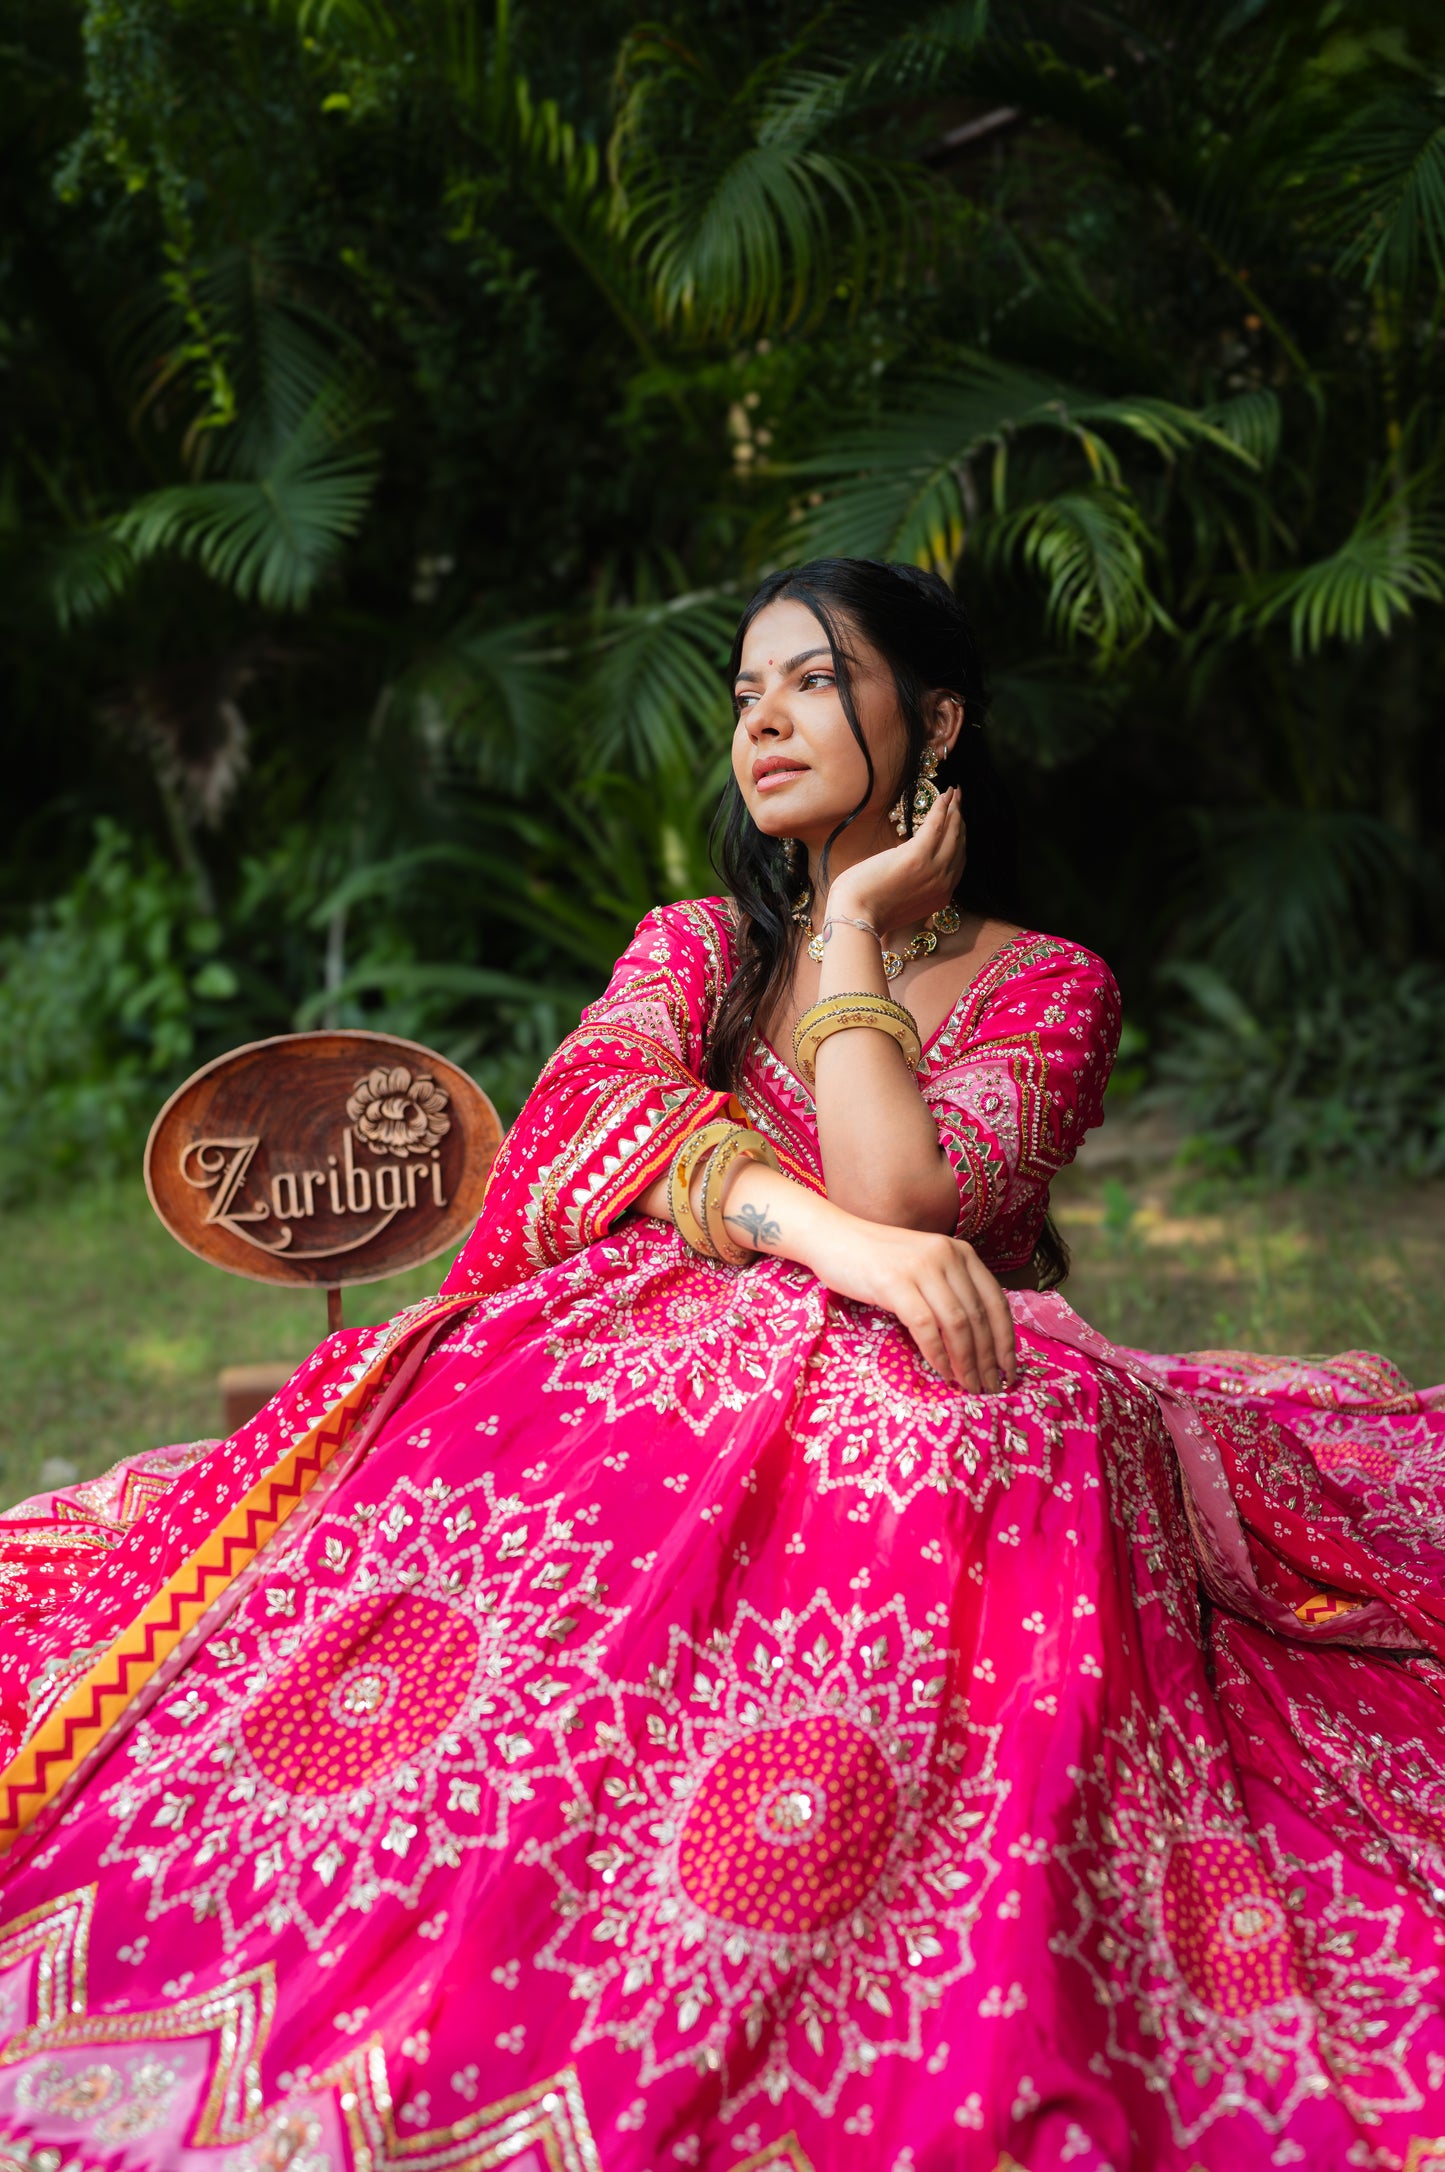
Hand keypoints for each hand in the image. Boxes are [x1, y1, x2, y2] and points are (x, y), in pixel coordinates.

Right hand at [802, 1210, 1016, 1392]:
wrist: (835, 1238)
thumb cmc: (879, 1259)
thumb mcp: (926, 1267)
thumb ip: (951, 1291)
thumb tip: (979, 1342)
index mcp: (961, 1252)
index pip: (996, 1302)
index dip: (1006, 1341)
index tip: (1009, 1370)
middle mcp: (947, 1256)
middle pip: (979, 1317)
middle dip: (988, 1359)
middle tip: (990, 1388)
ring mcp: (921, 1268)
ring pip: (957, 1324)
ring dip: (966, 1362)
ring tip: (969, 1386)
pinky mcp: (895, 1283)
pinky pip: (926, 1326)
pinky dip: (938, 1354)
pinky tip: (942, 1372)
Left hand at [827, 786, 964, 933]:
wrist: (856, 918)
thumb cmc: (869, 910)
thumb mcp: (901, 901)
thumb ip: (915, 887)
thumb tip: (911, 870)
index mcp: (941, 896)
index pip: (958, 862)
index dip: (959, 839)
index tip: (957, 822)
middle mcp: (944, 884)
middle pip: (959, 845)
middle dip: (960, 820)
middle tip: (958, 801)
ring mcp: (934, 870)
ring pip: (952, 833)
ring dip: (954, 809)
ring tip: (954, 794)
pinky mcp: (918, 856)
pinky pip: (936, 825)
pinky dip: (941, 808)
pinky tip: (944, 794)